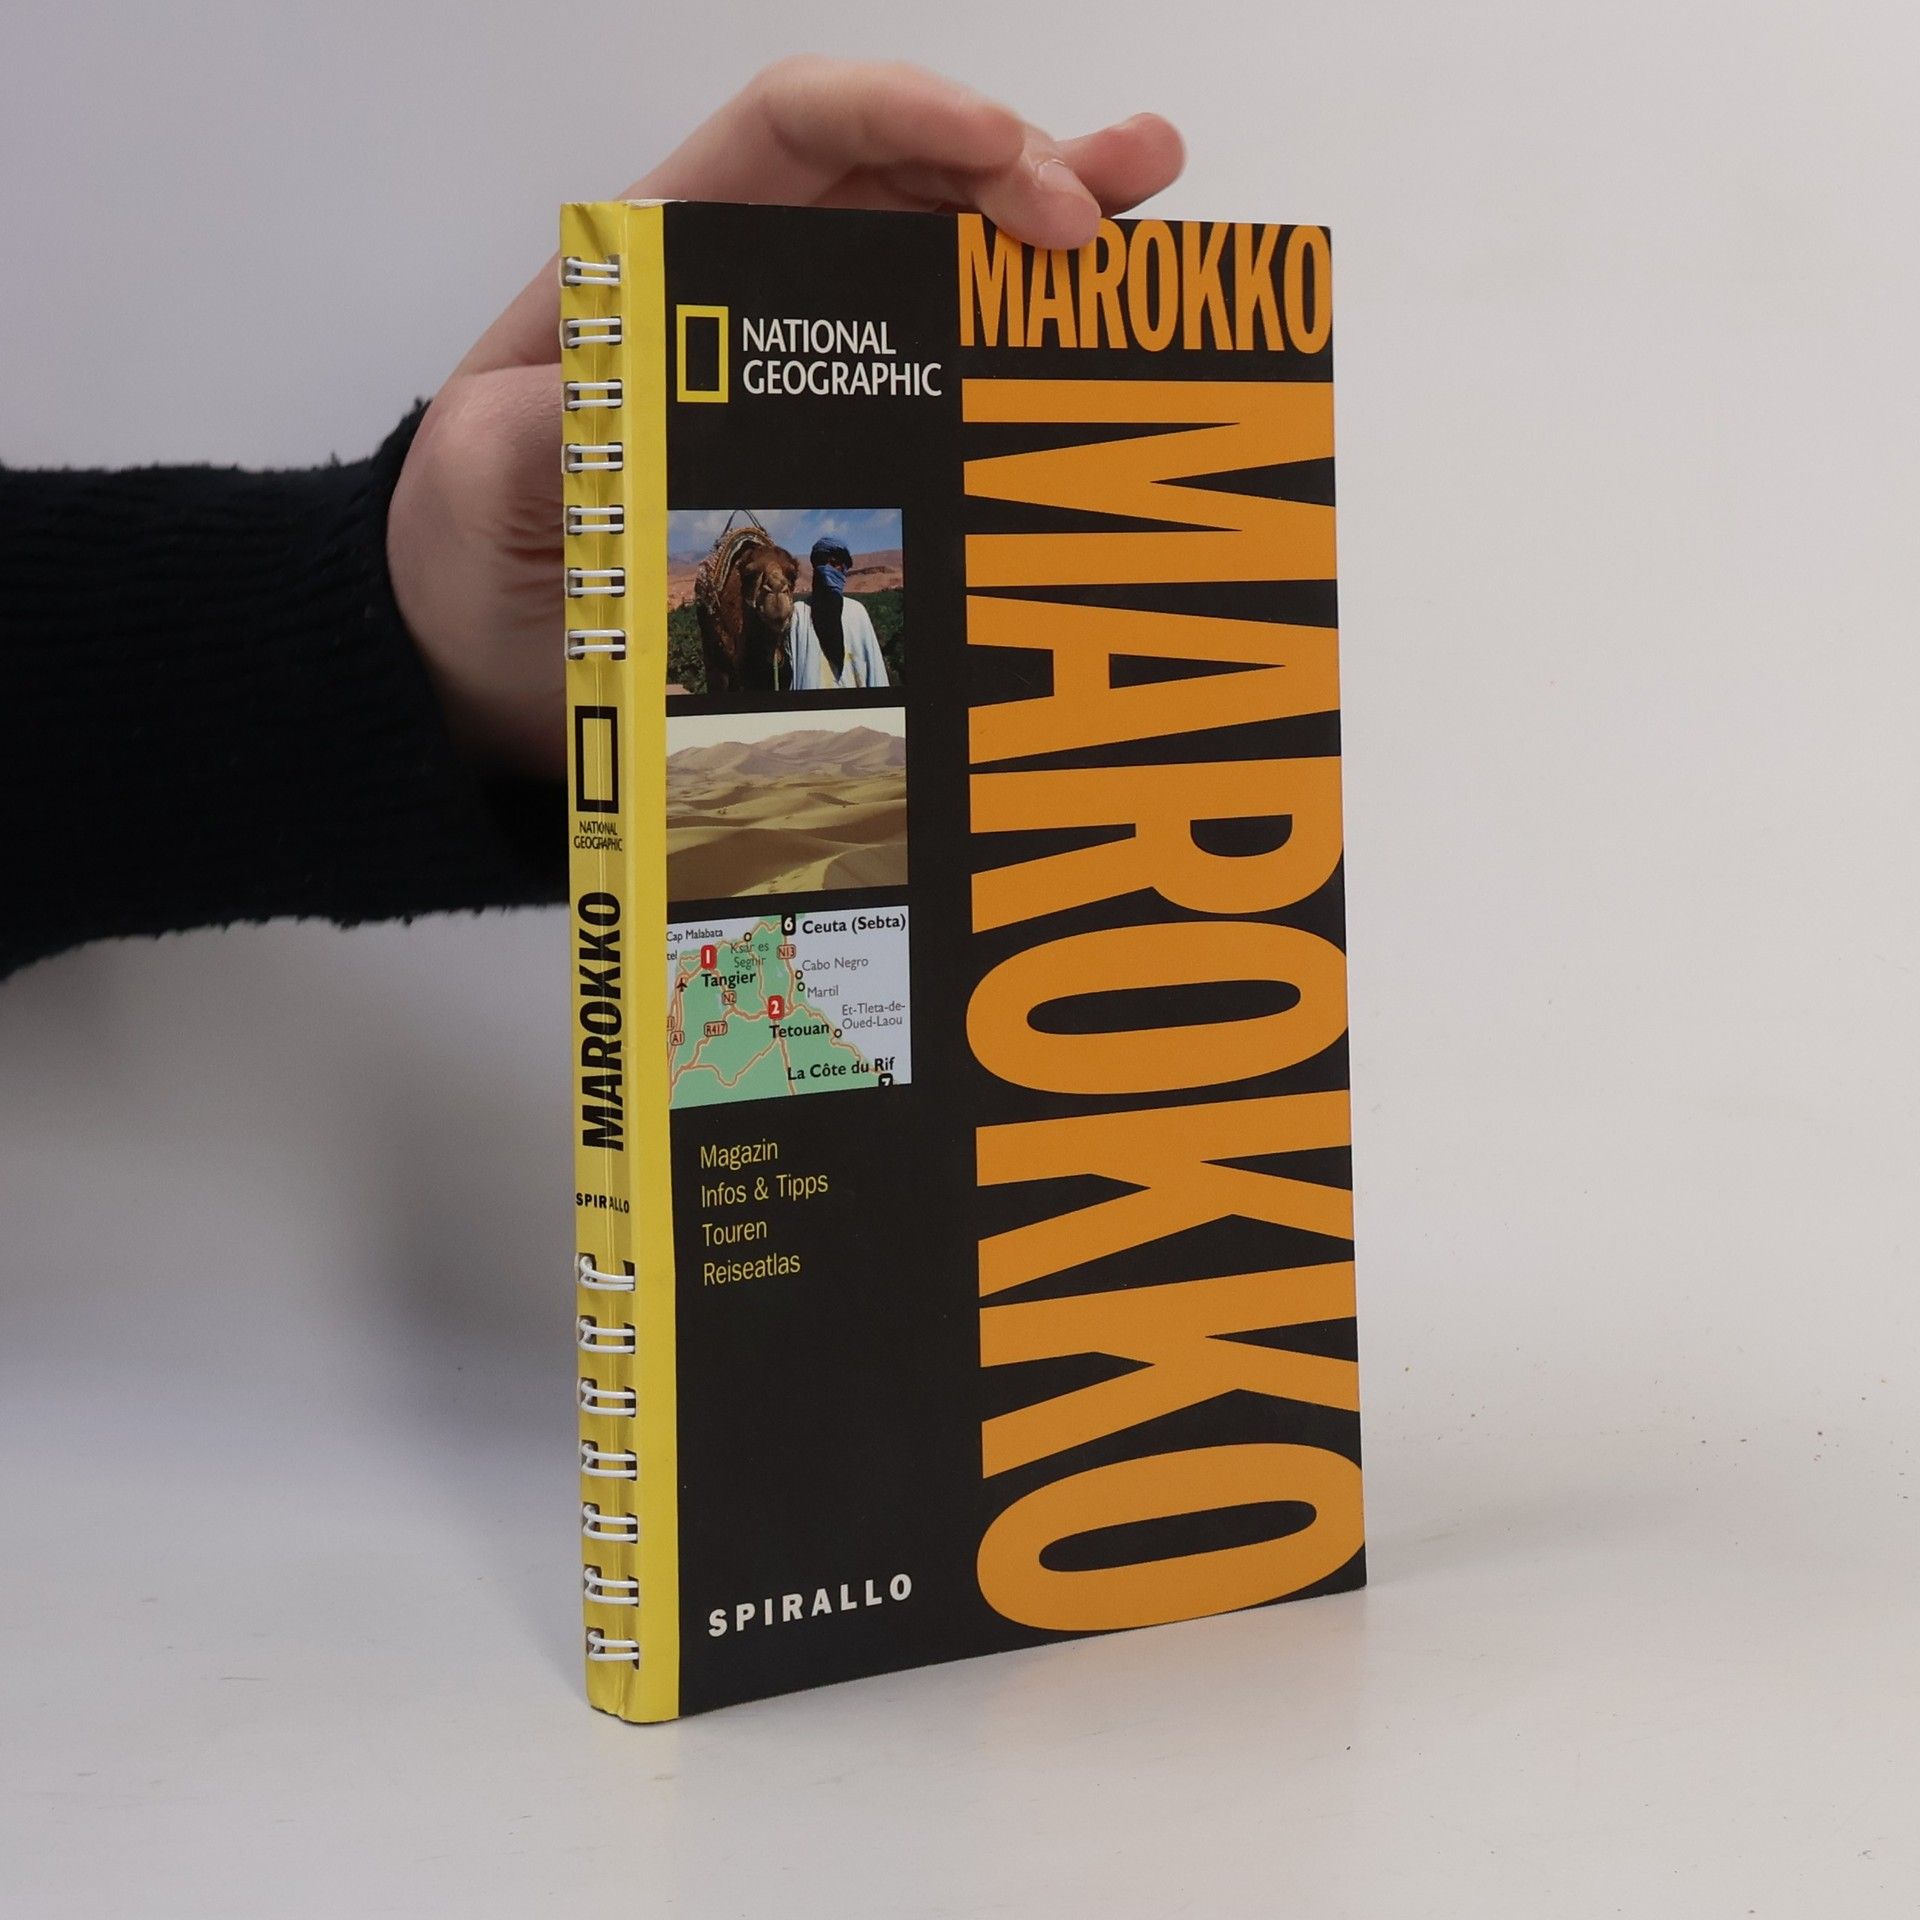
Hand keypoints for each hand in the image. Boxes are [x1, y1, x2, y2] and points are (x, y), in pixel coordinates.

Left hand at [387, 58, 1183, 776]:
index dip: (904, 114)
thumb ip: (534, 437)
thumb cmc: (474, 549)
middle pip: (903, 182)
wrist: (490, 656)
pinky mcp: (845, 450)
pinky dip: (1024, 352)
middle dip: (1014, 168)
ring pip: (944, 265)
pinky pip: (946, 378)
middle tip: (1105, 212)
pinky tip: (1094, 339)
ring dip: (1050, 229)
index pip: (795, 135)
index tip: (998, 152)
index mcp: (669, 261)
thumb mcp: (480, 485)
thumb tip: (605, 410)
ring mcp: (809, 370)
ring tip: (1152, 206)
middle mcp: (755, 294)